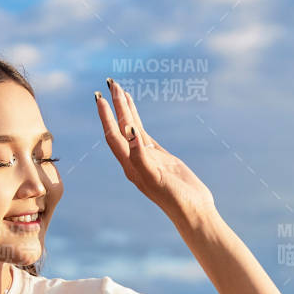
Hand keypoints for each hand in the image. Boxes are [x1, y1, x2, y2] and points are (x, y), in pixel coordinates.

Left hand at [96, 78, 215, 224]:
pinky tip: (133, 110)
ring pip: (131, 128)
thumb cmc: (175, 199)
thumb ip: (141, 157)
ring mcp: (147, 158)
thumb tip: (129, 132)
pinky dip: (138, 120)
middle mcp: (134, 160)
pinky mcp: (159, 157)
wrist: (193, 211)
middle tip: (109, 82)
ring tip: (119, 89)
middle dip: (113, 106)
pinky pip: (144, 134)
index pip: (113, 136)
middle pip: (119, 128)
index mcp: (130, 166)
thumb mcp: (156, 178)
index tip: (100, 97)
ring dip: (124, 109)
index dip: (106, 117)